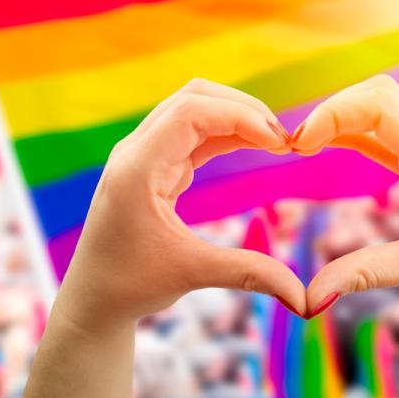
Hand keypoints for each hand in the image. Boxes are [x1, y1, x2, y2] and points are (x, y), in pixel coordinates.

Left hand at [57, 79, 305, 333]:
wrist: (93, 300)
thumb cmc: (131, 285)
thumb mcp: (193, 274)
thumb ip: (250, 274)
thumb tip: (304, 298)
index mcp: (138, 168)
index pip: (192, 112)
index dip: (241, 117)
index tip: (280, 143)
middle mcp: (137, 152)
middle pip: (194, 98)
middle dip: (243, 109)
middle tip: (283, 139)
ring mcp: (144, 156)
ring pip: (194, 111)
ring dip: (236, 118)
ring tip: (275, 142)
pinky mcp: (154, 167)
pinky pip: (193, 134)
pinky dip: (226, 134)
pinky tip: (254, 146)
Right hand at [292, 75, 398, 321]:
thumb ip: (364, 274)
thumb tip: (308, 299)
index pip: (382, 106)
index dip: (334, 113)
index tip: (300, 146)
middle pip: (381, 94)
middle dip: (334, 108)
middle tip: (297, 145)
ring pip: (385, 109)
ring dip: (344, 117)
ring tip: (305, 145)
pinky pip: (389, 135)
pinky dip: (356, 133)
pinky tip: (330, 144)